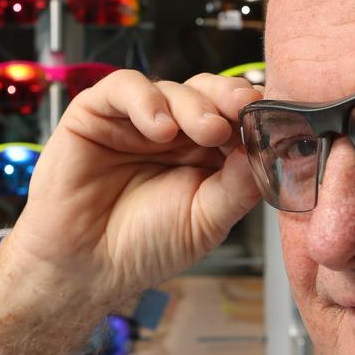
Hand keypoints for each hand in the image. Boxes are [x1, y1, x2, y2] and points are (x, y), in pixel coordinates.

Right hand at [2, 70, 264, 304]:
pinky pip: (124, 87)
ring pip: (173, 87)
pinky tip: (159, 129)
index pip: (235, 117)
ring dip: (194, 104)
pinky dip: (146, 100)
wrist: (83, 267)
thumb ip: (239, 185)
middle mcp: (174, 131)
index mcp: (205, 153)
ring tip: (205, 131)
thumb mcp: (206, 220)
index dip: (253, 114)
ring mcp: (136, 119)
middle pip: (209, 93)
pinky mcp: (96, 111)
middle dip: (229, 100)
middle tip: (239, 115)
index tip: (270, 121)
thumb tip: (271, 149)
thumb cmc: (142, 246)